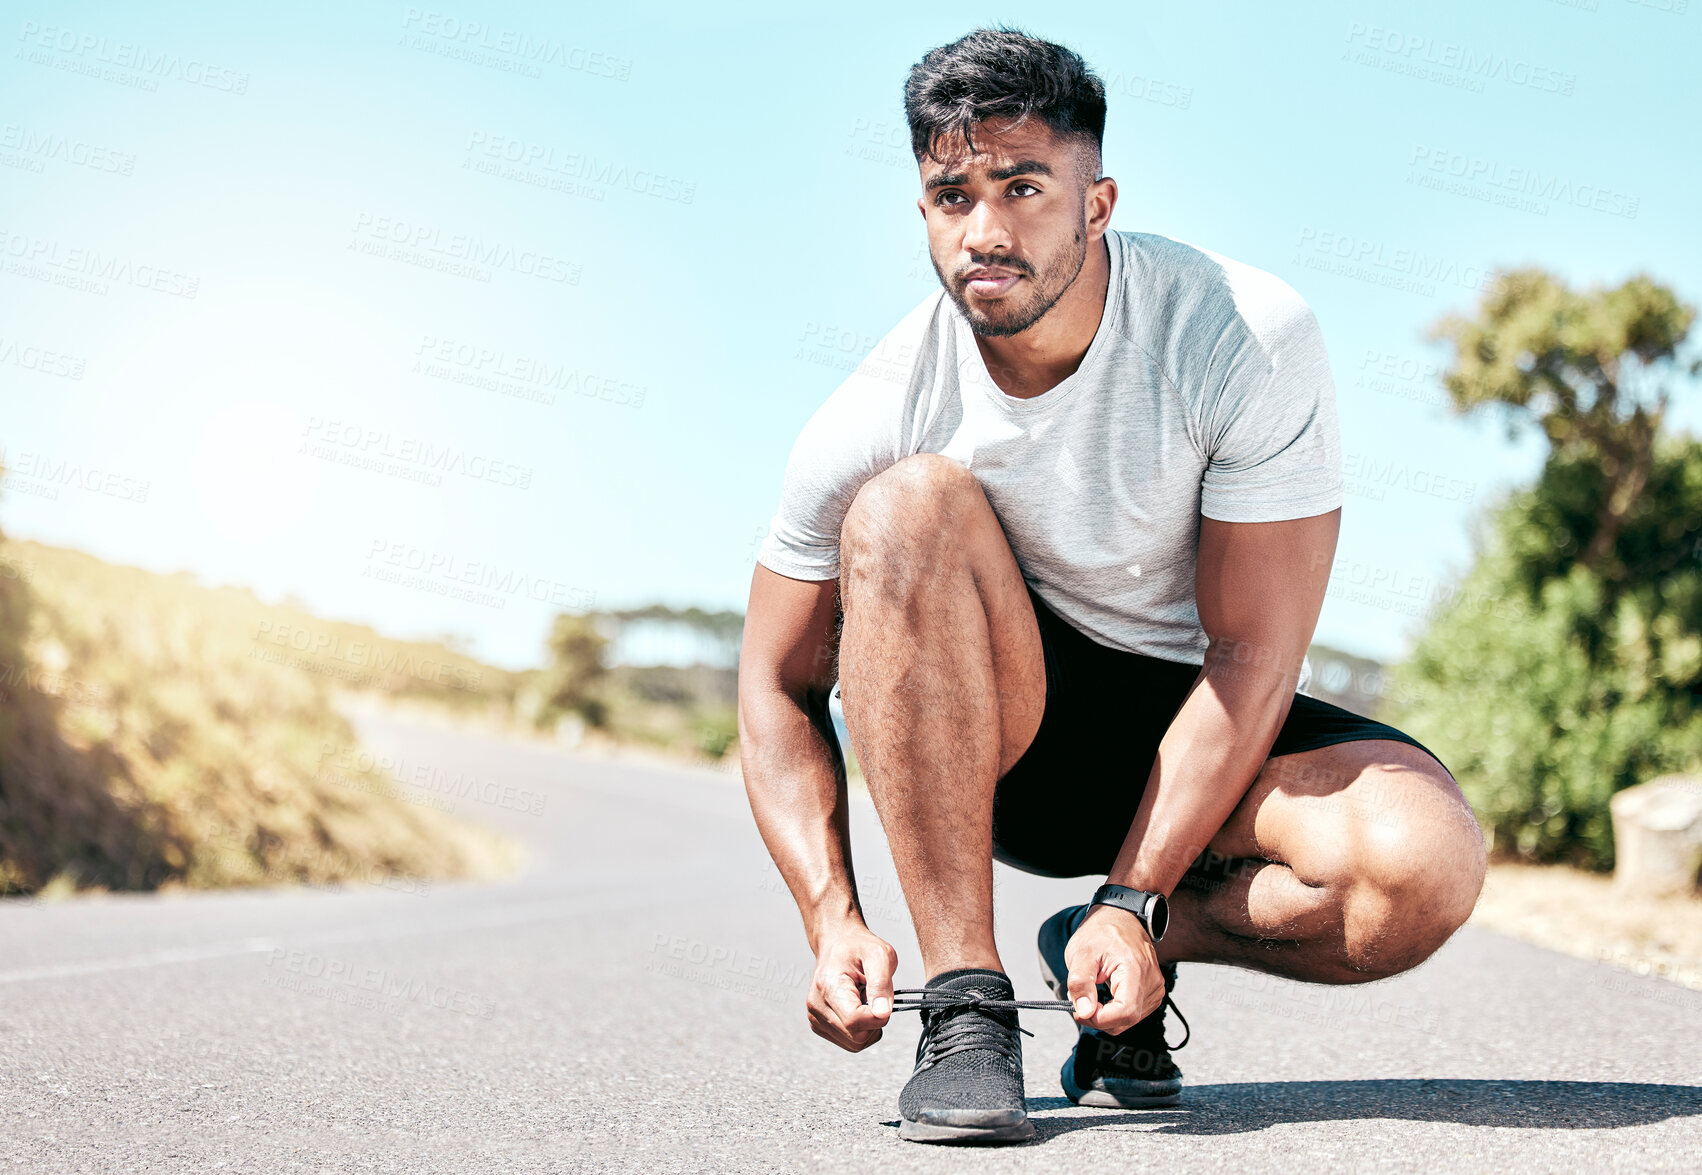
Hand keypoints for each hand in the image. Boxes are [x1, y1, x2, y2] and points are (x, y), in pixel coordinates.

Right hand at [806, 922, 896, 1051]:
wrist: (838, 945)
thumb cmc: (858, 948)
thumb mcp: (880, 955)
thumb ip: (882, 984)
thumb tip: (883, 1014)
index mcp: (828, 986)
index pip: (854, 1021)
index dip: (878, 1015)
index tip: (883, 998)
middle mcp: (816, 1006)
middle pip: (857, 1037)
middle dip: (875, 1021)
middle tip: (874, 996)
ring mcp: (815, 1018)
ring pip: (855, 1044)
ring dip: (869, 1027)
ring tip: (865, 1000)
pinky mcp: (819, 1026)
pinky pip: (851, 1043)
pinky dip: (862, 1029)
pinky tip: (858, 1007)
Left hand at [1064, 903, 1165, 1035]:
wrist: (1120, 917)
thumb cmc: (1102, 931)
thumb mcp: (1080, 953)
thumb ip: (1080, 983)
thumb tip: (1084, 1012)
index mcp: (1135, 969)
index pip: (1125, 1012)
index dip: (1100, 1019)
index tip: (1080, 1011)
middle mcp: (1151, 980)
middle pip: (1127, 1020)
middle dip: (1100, 1018)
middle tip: (1081, 1001)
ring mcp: (1155, 987)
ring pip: (1130, 1020)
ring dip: (1108, 1015)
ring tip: (1095, 992)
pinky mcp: (1153, 991)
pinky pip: (1134, 1013)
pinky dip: (1116, 1010)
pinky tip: (1106, 994)